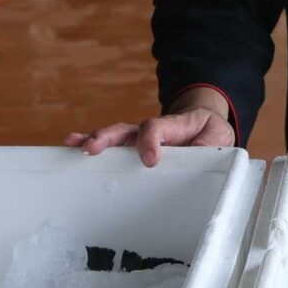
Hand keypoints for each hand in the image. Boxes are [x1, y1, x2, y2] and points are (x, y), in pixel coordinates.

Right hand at [66, 87, 236, 166]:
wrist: (206, 127)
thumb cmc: (210, 134)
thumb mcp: (217, 138)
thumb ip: (209, 147)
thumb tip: (201, 158)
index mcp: (173, 127)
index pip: (157, 127)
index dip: (150, 141)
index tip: (150, 160)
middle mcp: (151, 132)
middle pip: (126, 131)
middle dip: (108, 138)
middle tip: (92, 147)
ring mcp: (139, 141)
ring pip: (114, 138)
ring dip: (93, 141)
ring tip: (73, 144)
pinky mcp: (133, 152)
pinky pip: (111, 150)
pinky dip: (91, 147)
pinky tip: (70, 150)